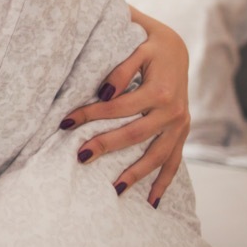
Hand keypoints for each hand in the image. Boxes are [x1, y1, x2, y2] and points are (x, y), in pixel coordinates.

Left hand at [62, 7, 189, 207]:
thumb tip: (105, 92)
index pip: (117, 107)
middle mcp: (174, 111)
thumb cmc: (149, 44)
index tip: (64, 122)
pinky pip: (174, 161)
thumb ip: (121, 68)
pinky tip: (151, 202)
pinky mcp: (182, 131)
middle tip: (79, 157)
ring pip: (157, 155)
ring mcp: (180, 124)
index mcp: (160, 90)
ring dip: (136, 174)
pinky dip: (164, 182)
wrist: (178, 47)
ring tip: (114, 191)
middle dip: (106, 146)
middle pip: (135, 134)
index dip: (90, 114)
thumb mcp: (137, 46)